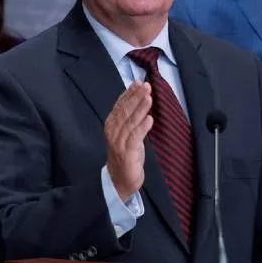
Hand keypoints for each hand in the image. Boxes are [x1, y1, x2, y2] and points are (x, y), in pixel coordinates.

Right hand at [104, 81, 152, 200]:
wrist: (120, 180)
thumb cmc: (126, 154)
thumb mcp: (127, 132)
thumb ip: (131, 117)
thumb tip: (140, 97)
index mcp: (111, 124)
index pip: (120, 105)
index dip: (129, 93)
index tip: (138, 82)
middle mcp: (112, 132)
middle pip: (125, 111)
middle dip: (136, 97)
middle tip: (146, 86)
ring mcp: (118, 142)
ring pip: (130, 122)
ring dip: (140, 109)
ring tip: (149, 98)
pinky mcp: (126, 153)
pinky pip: (135, 138)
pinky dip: (142, 128)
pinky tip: (150, 119)